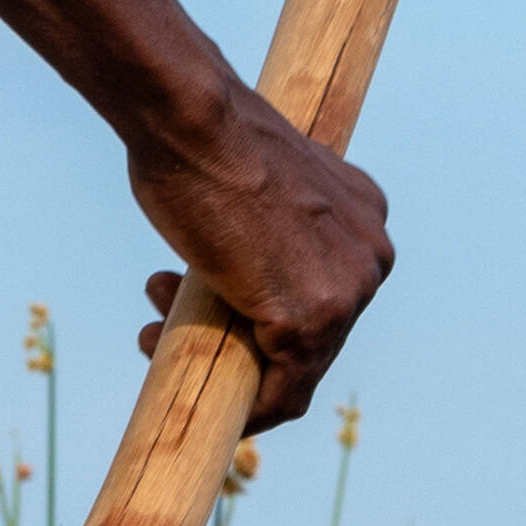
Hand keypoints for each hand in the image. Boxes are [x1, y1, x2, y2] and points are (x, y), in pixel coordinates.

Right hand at [124, 87, 393, 423]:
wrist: (195, 121)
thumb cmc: (205, 139)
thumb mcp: (257, 184)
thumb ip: (268, 228)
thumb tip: (243, 269)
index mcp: (364, 214)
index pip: (324, 290)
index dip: (260, 311)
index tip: (211, 304)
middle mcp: (371, 254)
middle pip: (311, 334)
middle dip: (235, 334)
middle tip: (161, 308)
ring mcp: (348, 292)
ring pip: (296, 367)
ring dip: (223, 362)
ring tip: (154, 326)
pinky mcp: (314, 321)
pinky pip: (285, 393)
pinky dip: (243, 404)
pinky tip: (187, 376)